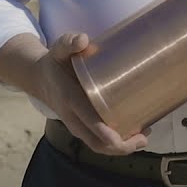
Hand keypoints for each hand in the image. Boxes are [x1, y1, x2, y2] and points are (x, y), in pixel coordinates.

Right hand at [34, 33, 148, 154]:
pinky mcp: (82, 127)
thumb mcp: (59, 49)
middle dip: (121, 146)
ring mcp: (77, 125)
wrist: (40, 78)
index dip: (105, 134)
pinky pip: (97, 142)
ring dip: (122, 147)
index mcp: (70, 99)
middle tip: (145, 136)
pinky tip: (135, 133)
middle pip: (96, 143)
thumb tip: (84, 40)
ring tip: (145, 135)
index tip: (121, 139)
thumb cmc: (55, 62)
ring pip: (98, 146)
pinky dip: (116, 143)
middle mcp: (73, 118)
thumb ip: (69, 42)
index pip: (89, 122)